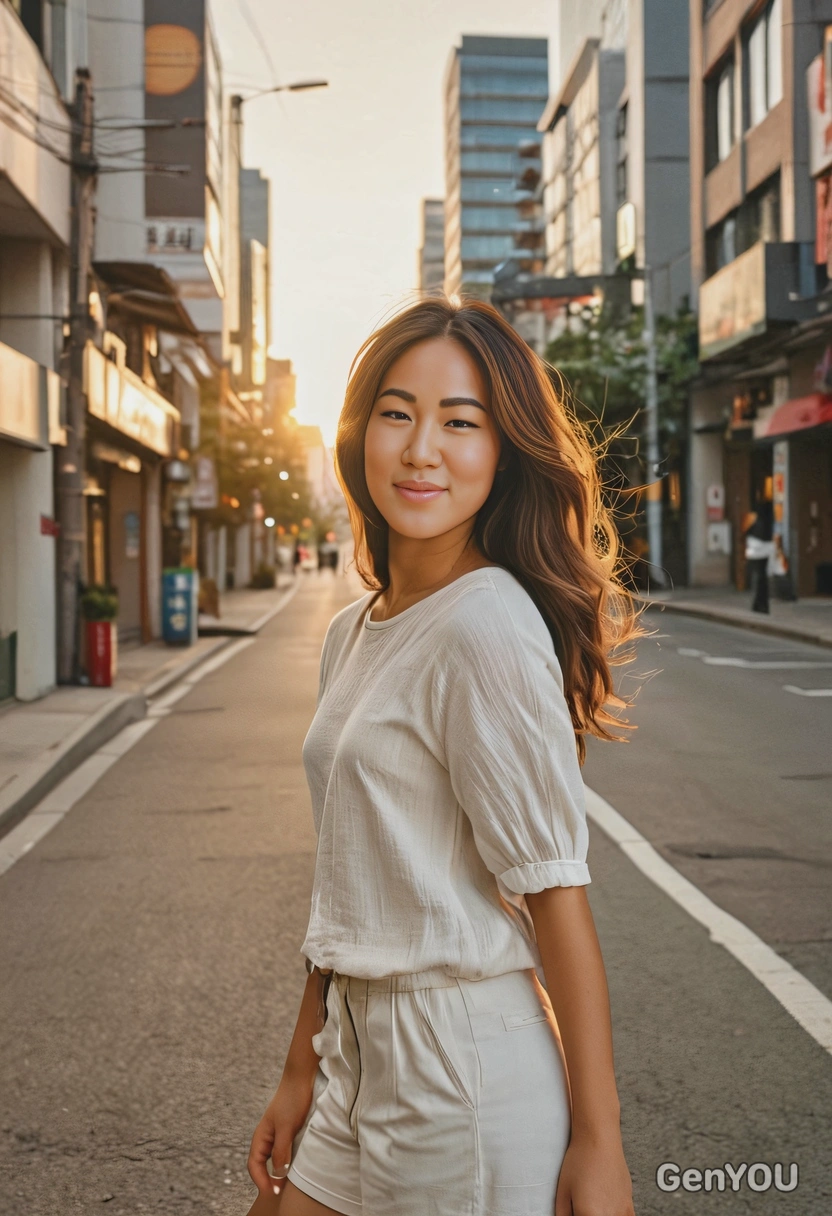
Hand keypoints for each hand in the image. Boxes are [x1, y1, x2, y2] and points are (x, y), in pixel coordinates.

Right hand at [247, 1072, 315, 1203]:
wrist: (300, 1078)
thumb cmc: (291, 1100)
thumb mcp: (287, 1127)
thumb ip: (281, 1150)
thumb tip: (278, 1174)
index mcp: (260, 1136)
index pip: (254, 1165)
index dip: (261, 1181)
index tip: (273, 1192)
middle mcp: (266, 1137)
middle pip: (261, 1164)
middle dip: (267, 1180)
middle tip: (280, 1192)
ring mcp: (276, 1133)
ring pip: (272, 1158)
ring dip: (277, 1171)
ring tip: (287, 1183)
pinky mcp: (287, 1130)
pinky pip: (282, 1151)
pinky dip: (285, 1161)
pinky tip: (294, 1165)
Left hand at [554, 1129, 635, 1214]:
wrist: (598, 1139)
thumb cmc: (579, 1160)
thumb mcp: (562, 1190)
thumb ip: (562, 1214)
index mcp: (588, 1215)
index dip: (576, 1215)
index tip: (575, 1211)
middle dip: (586, 1214)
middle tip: (581, 1206)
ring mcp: (621, 1211)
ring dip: (601, 1215)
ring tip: (593, 1206)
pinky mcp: (629, 1205)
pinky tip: (609, 1211)